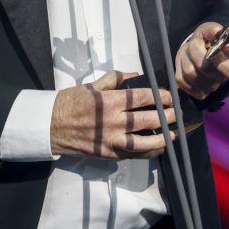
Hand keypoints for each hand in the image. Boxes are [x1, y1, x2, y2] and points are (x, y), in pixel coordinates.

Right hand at [50, 70, 175, 159]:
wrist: (51, 127)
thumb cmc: (70, 102)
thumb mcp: (91, 85)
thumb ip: (114, 79)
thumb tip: (134, 74)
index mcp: (110, 101)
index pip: (143, 98)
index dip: (161, 96)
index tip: (170, 96)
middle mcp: (114, 121)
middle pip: (149, 119)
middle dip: (167, 116)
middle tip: (177, 113)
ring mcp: (112, 140)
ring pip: (145, 142)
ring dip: (163, 137)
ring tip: (174, 133)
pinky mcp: (110, 154)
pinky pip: (134, 154)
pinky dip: (149, 152)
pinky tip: (159, 147)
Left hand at [175, 22, 228, 99]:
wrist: (199, 49)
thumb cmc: (209, 40)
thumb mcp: (211, 30)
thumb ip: (212, 30)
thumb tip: (215, 32)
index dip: (219, 61)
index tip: (212, 47)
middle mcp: (222, 80)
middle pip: (204, 69)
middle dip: (195, 51)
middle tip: (196, 42)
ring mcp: (209, 88)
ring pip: (190, 73)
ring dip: (185, 57)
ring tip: (190, 51)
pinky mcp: (196, 92)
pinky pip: (181, 80)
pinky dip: (179, 67)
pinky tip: (186, 61)